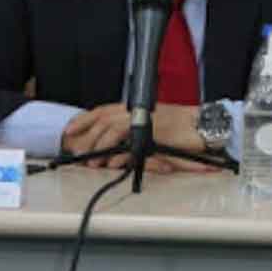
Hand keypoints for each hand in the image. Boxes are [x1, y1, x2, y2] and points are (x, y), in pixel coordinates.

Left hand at [60, 103, 216, 172]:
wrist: (201, 126)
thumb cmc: (180, 130)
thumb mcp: (152, 132)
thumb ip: (132, 138)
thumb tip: (113, 155)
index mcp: (135, 108)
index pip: (102, 110)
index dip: (84, 119)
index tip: (70, 130)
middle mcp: (136, 110)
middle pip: (102, 118)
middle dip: (86, 136)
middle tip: (78, 152)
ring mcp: (143, 118)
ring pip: (110, 127)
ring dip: (98, 145)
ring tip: (93, 161)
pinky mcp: (150, 129)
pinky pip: (126, 138)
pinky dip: (116, 150)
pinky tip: (112, 162)